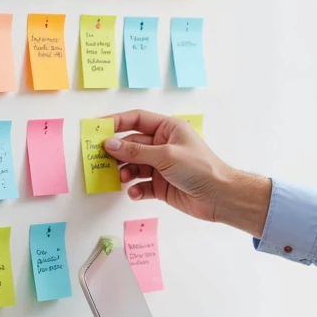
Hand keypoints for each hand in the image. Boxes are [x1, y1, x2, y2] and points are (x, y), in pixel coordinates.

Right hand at [103, 110, 271, 232]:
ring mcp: (162, 166)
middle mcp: (163, 145)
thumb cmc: (200, 168)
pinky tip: (134, 192)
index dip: (117, 122)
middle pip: (132, 144)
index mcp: (168, 129)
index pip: (137, 119)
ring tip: (120, 177)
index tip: (97, 127)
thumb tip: (110, 144)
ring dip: (125, 171)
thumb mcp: (166, 155)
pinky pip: (141, 185)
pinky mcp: (161, 185)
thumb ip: (136, 151)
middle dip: (117, 152)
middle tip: (100, 158)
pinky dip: (135, 189)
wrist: (219, 197)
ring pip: (134, 165)